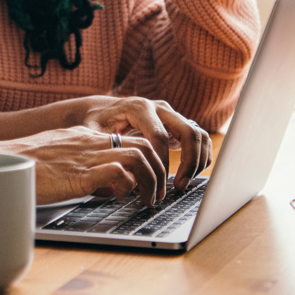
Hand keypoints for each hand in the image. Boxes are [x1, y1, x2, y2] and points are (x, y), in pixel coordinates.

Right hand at [4, 126, 170, 205]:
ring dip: (151, 180)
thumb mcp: (58, 154)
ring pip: (139, 157)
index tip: (151, 177)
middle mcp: (91, 143)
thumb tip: (95, 177)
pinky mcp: (81, 174)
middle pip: (143, 146)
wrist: (5, 161)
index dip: (148, 160)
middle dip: (158, 170)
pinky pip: (119, 173)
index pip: (129, 140)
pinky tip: (121, 198)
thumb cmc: (26, 163)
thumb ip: (78, 159)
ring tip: (149, 200)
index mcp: (85, 137)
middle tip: (157, 193)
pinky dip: (128, 186)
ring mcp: (87, 157)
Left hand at [75, 96, 211, 194]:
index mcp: (139, 108)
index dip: (162, 162)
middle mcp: (159, 108)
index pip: (160, 136)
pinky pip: (199, 138)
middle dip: (188, 162)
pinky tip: (189, 174)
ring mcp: (171, 114)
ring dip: (197, 161)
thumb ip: (103, 145)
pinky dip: (201, 156)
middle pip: (187, 131)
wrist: (105, 110)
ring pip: (198, 134)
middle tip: (179, 186)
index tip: (159, 184)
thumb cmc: (98, 123)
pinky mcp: (177, 123)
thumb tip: (116, 169)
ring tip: (183, 183)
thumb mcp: (93, 131)